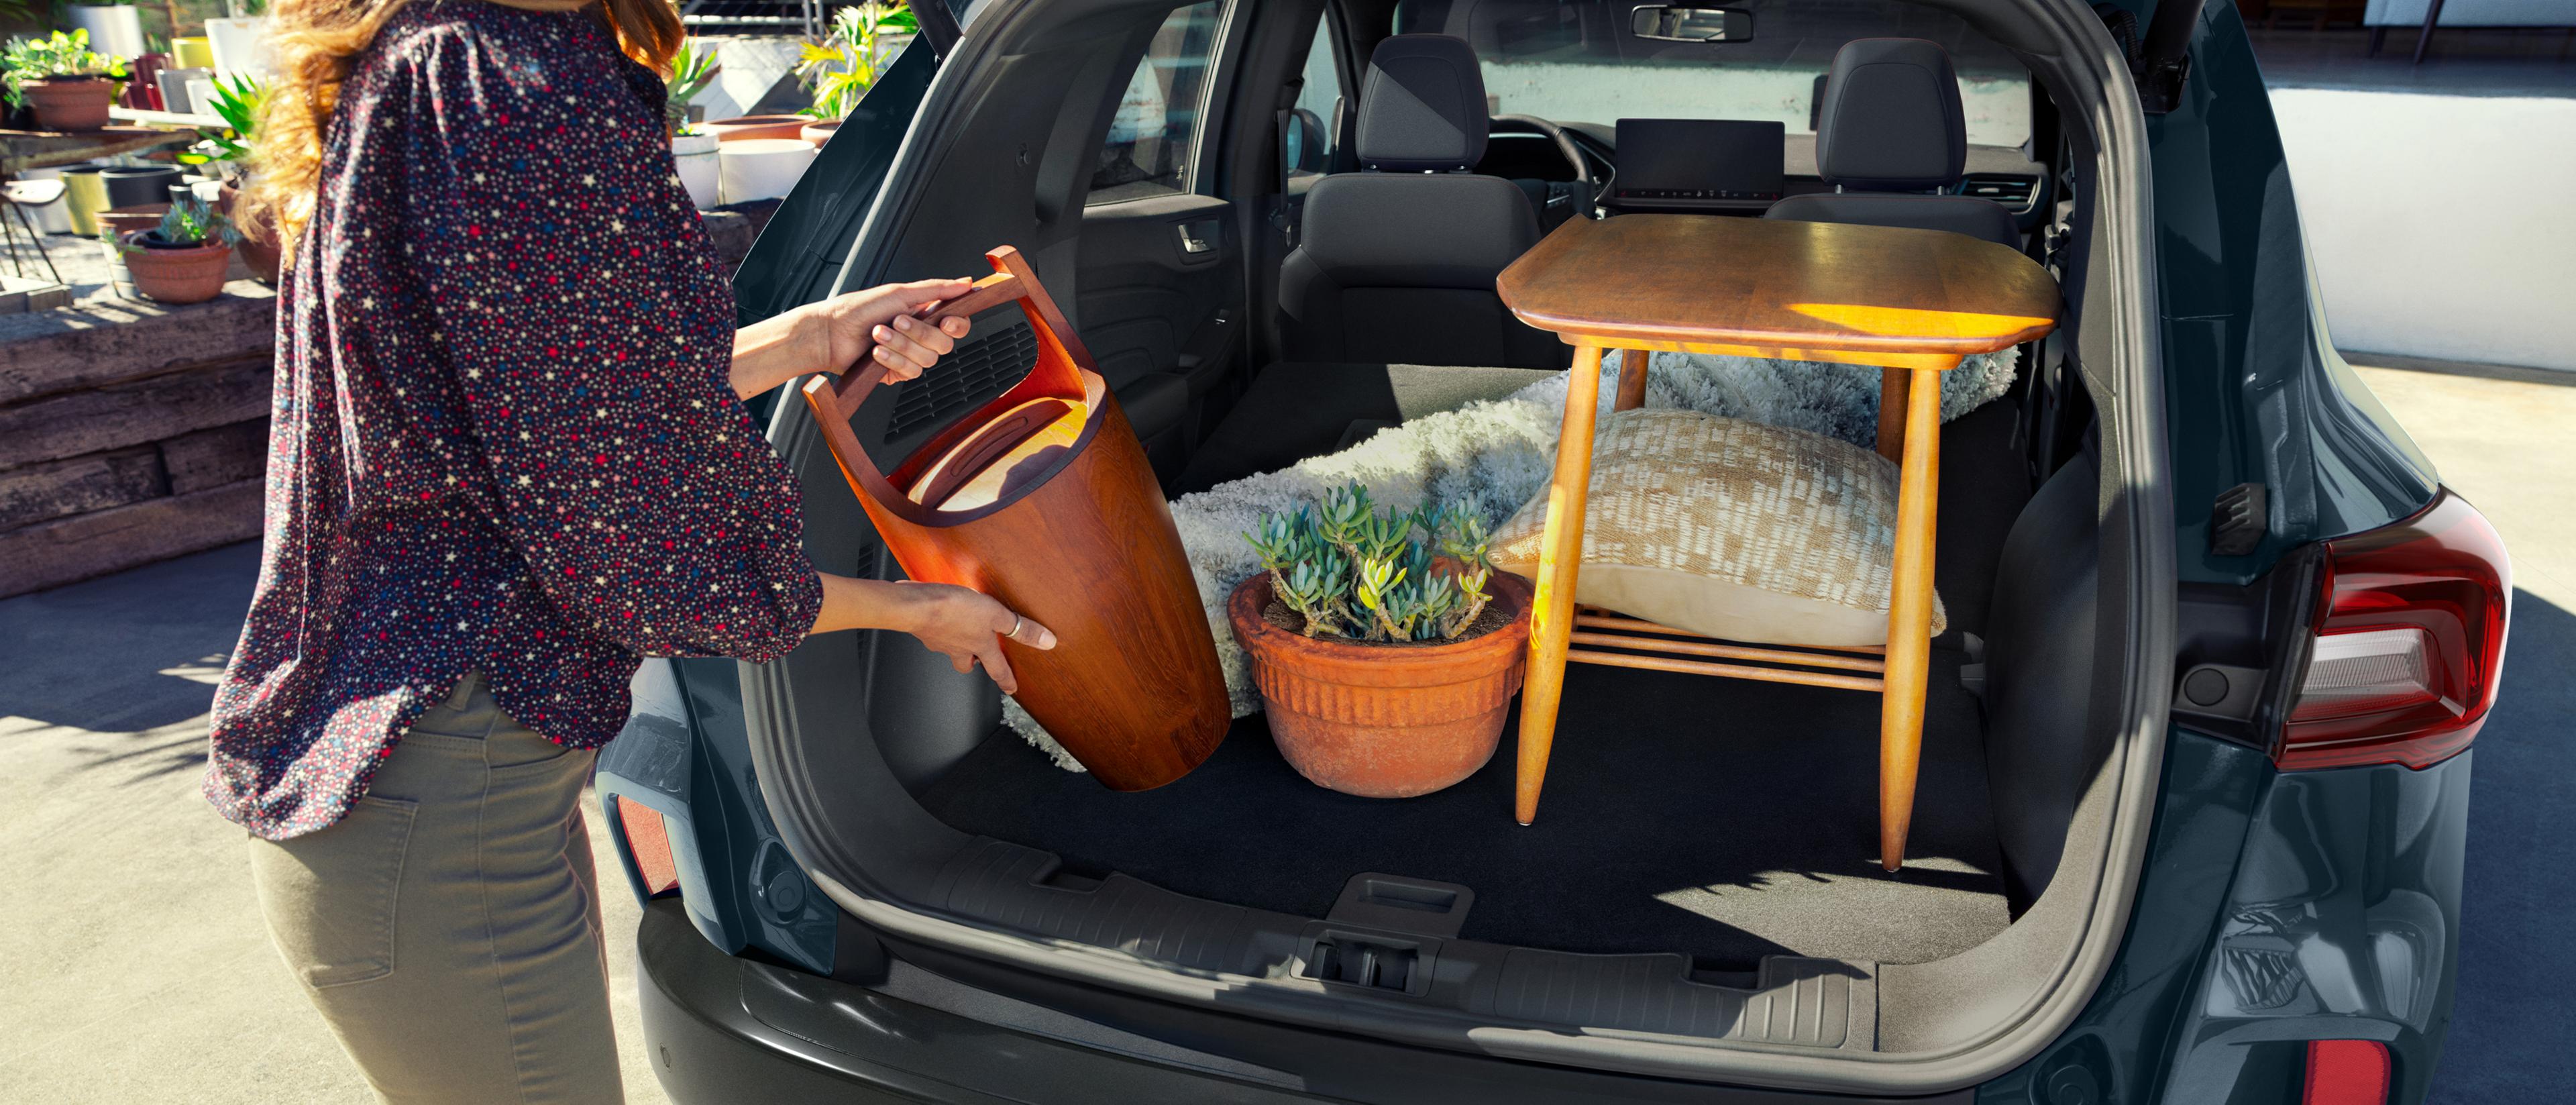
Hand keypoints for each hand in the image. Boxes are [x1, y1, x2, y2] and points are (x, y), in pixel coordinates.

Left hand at [810, 278, 976, 381]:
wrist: (831, 333)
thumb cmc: (858, 309)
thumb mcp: (900, 292)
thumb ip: (937, 289)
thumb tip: (966, 282)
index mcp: (924, 314)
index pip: (956, 324)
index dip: (957, 325)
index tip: (947, 321)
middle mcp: (920, 336)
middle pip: (944, 343)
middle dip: (920, 333)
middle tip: (897, 321)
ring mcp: (910, 355)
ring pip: (928, 359)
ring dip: (901, 345)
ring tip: (878, 333)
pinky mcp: (898, 372)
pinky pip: (911, 372)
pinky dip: (893, 359)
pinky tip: (877, 352)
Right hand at [890, 581, 1056, 694]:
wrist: (916, 606)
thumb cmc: (954, 610)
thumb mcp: (996, 615)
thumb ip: (1020, 628)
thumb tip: (1047, 641)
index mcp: (979, 646)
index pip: (997, 669)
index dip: (1006, 680)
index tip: (1011, 689)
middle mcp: (958, 648)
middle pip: (966, 664)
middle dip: (973, 663)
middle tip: (977, 658)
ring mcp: (938, 640)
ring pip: (949, 648)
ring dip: (955, 642)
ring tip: (958, 628)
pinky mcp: (923, 628)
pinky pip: (934, 631)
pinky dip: (938, 625)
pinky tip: (938, 612)